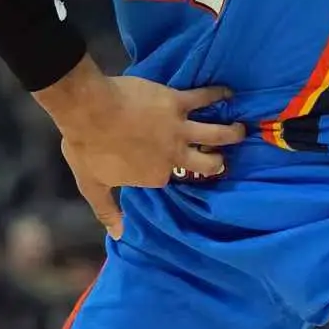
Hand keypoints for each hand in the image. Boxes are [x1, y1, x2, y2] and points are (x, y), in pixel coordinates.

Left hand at [36, 66, 242, 236]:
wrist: (89, 110)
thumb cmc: (87, 147)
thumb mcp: (92, 185)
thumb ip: (107, 211)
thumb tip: (118, 235)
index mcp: (155, 176)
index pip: (172, 179)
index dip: (176, 174)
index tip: (181, 170)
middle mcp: (174, 156)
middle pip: (207, 163)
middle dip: (217, 162)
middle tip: (223, 158)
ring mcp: (179, 129)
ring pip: (216, 133)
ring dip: (231, 133)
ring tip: (241, 131)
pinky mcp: (177, 102)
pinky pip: (204, 98)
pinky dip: (218, 95)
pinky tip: (228, 93)